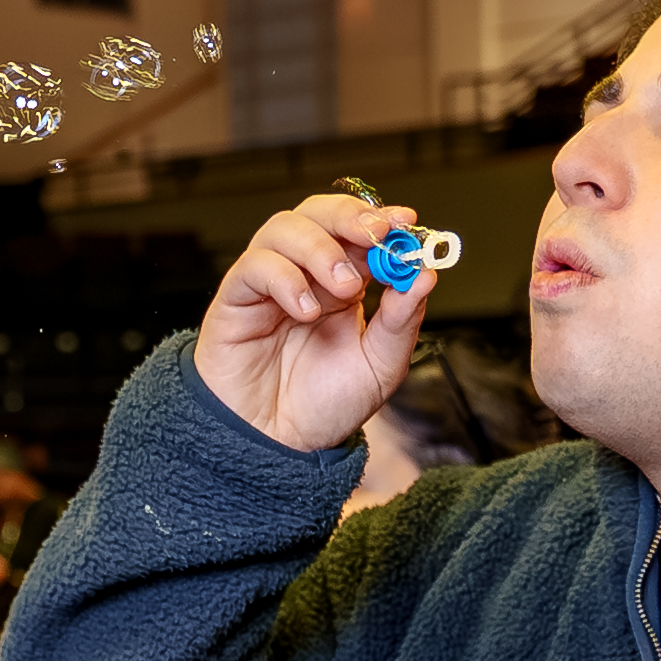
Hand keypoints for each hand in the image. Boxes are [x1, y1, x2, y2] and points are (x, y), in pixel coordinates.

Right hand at [194, 193, 432, 453]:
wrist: (277, 446)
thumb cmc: (321, 408)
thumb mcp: (379, 368)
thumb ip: (401, 322)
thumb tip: (424, 275)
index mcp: (343, 285)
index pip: (359, 231)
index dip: (381, 219)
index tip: (406, 221)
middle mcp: (305, 275)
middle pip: (319, 213)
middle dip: (350, 216)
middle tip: (375, 235)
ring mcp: (268, 284)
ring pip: (284, 228)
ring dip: (320, 249)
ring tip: (343, 289)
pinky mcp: (236, 300)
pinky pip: (253, 265)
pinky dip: (284, 278)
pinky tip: (305, 310)